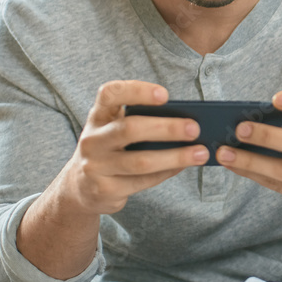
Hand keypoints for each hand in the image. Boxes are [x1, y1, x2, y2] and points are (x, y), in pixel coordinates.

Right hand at [54, 80, 208, 214]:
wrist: (80, 186)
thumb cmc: (111, 148)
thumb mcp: (115, 129)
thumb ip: (141, 122)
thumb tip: (187, 123)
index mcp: (98, 116)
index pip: (110, 94)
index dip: (136, 91)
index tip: (165, 95)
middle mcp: (92, 139)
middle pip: (130, 129)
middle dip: (167, 128)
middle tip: (195, 128)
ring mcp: (95, 166)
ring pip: (140, 161)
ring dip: (175, 156)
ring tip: (200, 153)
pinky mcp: (104, 190)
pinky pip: (142, 181)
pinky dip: (167, 173)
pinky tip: (183, 166)